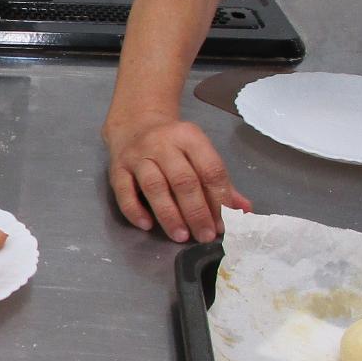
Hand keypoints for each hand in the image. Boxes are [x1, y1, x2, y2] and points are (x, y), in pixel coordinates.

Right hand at [104, 113, 250, 242]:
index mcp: (189, 137)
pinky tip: (147, 225)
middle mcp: (163, 144)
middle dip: (197, 212)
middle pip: (183, 181)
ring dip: (169, 215)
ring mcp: (138, 155)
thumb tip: (244, 211)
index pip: (210, 170)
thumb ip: (220, 182)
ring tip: (181, 236)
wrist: (134, 124)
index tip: (224, 224)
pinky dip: (135, 210)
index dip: (219, 199)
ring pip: (154, 187)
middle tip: (204, 236)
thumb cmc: (173, 145)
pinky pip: (123, 191)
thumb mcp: (198, 154)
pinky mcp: (117, 168)